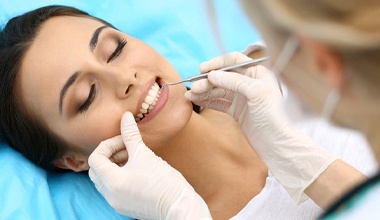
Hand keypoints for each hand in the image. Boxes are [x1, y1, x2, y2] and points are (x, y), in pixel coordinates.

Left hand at [88, 112, 211, 219]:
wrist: (180, 207)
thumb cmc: (164, 182)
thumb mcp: (145, 155)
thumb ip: (131, 135)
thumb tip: (126, 117)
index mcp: (112, 182)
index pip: (95, 158)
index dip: (108, 144)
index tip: (125, 140)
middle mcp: (110, 195)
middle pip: (97, 170)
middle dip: (110, 155)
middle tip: (127, 147)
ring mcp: (117, 203)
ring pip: (106, 180)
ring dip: (115, 165)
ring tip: (135, 157)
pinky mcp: (126, 206)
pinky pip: (115, 188)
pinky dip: (121, 176)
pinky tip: (138, 169)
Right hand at [185, 52, 337, 202]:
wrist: (276, 143)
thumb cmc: (274, 116)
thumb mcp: (256, 92)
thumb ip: (234, 81)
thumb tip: (212, 75)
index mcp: (258, 73)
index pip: (234, 60)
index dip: (217, 63)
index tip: (203, 69)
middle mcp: (249, 83)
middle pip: (223, 76)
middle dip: (208, 81)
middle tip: (195, 87)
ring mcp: (242, 97)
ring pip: (218, 89)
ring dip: (204, 91)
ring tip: (191, 95)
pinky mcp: (236, 111)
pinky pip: (218, 102)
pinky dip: (207, 100)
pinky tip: (196, 100)